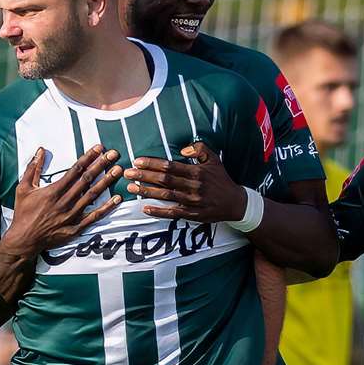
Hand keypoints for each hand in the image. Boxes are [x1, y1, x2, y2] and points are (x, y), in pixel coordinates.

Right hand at [7, 146, 122, 252]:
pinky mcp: (75, 228)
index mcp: (53, 191)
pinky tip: (117, 198)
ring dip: (106, 182)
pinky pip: (94, 217)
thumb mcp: (23, 188)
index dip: (88, 158)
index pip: (75, 170)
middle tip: (114, 154)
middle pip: (86, 180)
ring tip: (118, 170)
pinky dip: (106, 208)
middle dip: (101, 165)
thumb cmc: (23, 213)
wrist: (24, 239)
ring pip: (92, 195)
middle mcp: (64, 202)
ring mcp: (71, 215)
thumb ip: (32, 168)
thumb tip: (40, 150)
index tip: (98, 148)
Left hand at [127, 141, 247, 222]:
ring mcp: (193, 202)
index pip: (170, 166)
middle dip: (144, 176)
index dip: (152, 163)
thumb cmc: (221, 179)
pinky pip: (173, 213)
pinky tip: (145, 208)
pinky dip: (159, 211)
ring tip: (131, 188)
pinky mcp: (193, 215)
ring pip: (166, 196)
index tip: (137, 161)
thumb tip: (183, 149)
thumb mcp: (214, 159)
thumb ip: (199, 149)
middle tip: (127, 173)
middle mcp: (194, 186)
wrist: (236, 203)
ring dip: (147, 192)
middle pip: (164, 180)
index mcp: (197, 172)